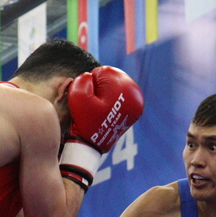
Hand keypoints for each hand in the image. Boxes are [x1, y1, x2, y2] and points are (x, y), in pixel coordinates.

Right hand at [59, 66, 144, 190]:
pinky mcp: (134, 110)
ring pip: (115, 87)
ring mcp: (137, 103)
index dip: (91, 83)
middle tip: (94, 104)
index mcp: (124, 87)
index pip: (103, 72)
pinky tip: (105, 112)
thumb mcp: (78, 96)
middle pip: (112, 79)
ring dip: (105, 94)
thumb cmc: (85, 121)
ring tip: (99, 109)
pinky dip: (111, 101)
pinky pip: (119, 97)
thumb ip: (83, 79)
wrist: (93, 145)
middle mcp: (136, 94)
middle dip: (99, 88)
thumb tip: (91, 76)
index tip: (90, 98)